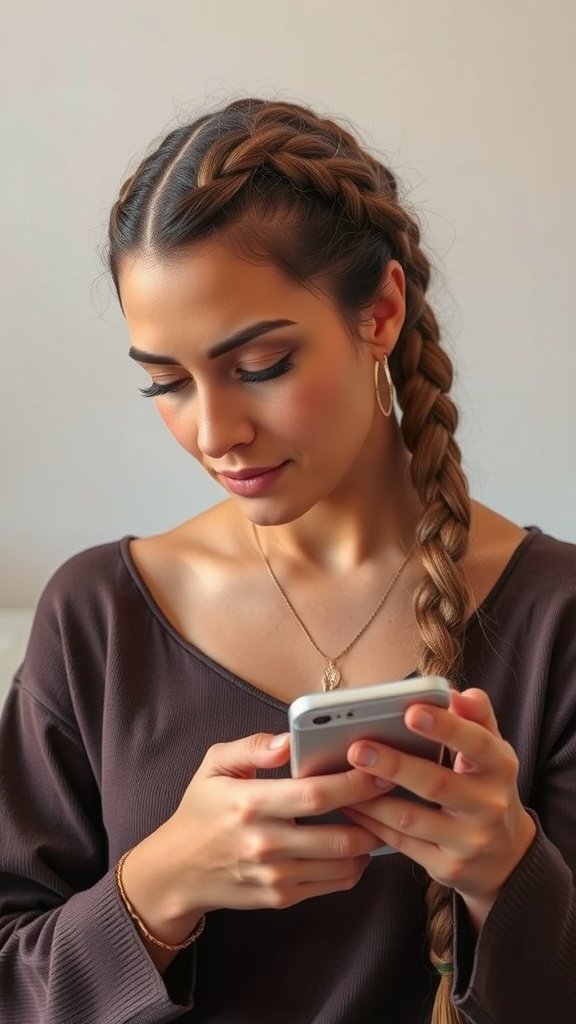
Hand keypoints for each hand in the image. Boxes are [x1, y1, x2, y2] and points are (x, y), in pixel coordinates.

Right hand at [123, 731, 384, 946]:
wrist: (177, 871)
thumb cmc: (200, 811)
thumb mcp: (214, 765)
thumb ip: (252, 746)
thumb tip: (288, 740)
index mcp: (250, 803)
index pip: (314, 795)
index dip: (353, 783)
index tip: (379, 769)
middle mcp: (265, 843)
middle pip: (338, 835)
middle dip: (374, 816)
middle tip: (392, 794)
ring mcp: (275, 876)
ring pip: (342, 864)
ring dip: (370, 842)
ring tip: (380, 817)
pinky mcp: (282, 897)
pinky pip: (333, 884)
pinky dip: (355, 865)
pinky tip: (358, 844)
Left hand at [342, 689, 536, 922]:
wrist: (506, 856)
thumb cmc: (486, 786)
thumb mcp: (492, 751)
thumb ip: (476, 718)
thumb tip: (459, 693)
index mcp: (500, 767)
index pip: (476, 743)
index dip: (445, 727)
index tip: (411, 711)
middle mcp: (489, 805)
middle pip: (437, 783)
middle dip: (394, 765)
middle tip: (357, 748)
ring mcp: (469, 841)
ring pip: (411, 818)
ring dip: (372, 798)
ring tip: (341, 777)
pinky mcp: (448, 867)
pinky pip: (402, 844)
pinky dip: (373, 824)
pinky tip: (351, 806)